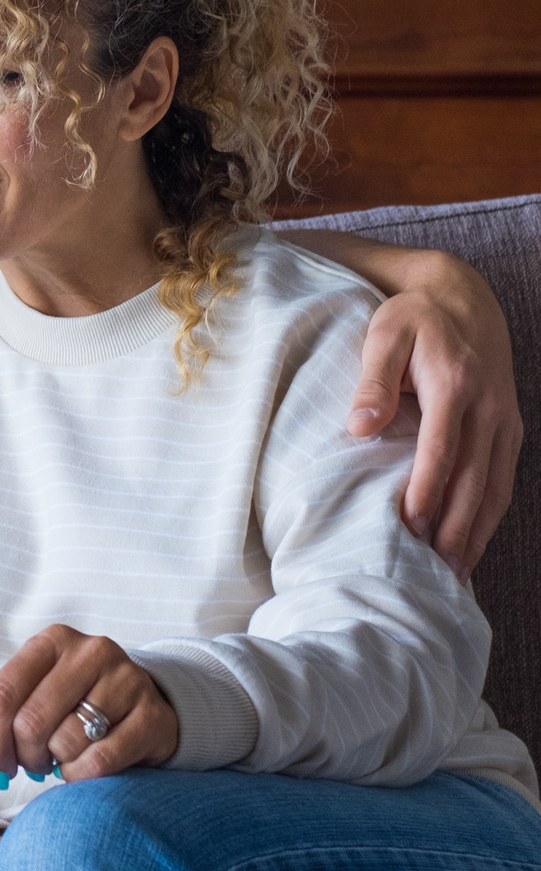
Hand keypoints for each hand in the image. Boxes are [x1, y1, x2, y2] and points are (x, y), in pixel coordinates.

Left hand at [0, 625, 177, 783]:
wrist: (146, 709)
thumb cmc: (73, 707)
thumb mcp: (26, 705)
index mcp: (51, 642)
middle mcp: (89, 651)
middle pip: (29, 722)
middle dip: (21, 757)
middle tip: (30, 764)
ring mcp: (126, 680)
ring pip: (65, 742)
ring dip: (54, 765)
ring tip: (60, 759)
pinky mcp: (152, 716)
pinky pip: (100, 761)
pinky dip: (81, 777)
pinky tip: (82, 769)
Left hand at [348, 259, 520, 579]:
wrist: (462, 297)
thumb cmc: (413, 318)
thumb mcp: (385, 335)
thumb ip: (373, 380)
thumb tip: (360, 426)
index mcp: (455, 386)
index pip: (442, 449)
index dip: (427, 490)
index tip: (409, 526)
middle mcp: (489, 408)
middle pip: (473, 478)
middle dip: (454, 526)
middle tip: (432, 570)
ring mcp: (505, 421)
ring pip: (494, 486)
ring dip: (476, 531)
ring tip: (454, 573)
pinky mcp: (510, 429)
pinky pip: (503, 479)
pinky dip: (490, 515)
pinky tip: (472, 543)